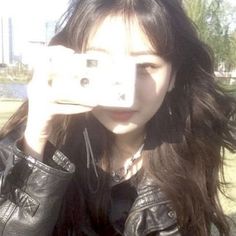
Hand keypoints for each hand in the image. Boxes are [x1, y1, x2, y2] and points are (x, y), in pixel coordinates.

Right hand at [24, 46, 93, 160]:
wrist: (36, 127)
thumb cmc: (48, 106)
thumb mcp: (50, 91)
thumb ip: (60, 81)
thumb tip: (83, 75)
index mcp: (37, 78)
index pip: (42, 59)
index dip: (55, 53)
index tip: (71, 52)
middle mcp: (36, 86)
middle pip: (49, 71)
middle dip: (69, 69)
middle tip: (86, 71)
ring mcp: (39, 99)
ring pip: (62, 93)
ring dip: (81, 95)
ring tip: (95, 97)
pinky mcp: (45, 112)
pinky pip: (64, 109)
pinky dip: (78, 108)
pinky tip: (90, 108)